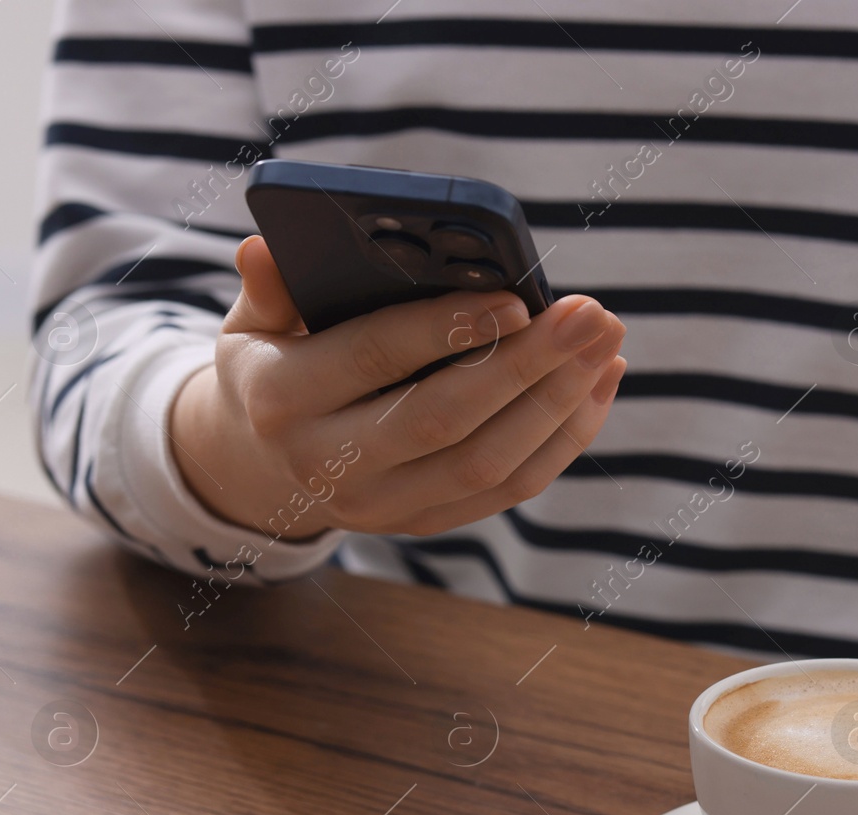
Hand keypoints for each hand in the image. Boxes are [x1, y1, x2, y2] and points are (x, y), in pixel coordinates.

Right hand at [171, 235, 625, 538]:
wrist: (262, 466)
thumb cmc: (273, 368)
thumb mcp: (251, 326)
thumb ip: (270, 288)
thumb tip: (265, 249)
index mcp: (281, 401)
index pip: (375, 359)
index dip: (448, 330)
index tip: (517, 299)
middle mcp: (329, 465)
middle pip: (445, 420)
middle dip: (527, 365)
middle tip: (590, 316)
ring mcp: (381, 506)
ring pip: (489, 464)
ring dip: (559, 403)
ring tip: (605, 344)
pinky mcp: (425, 523)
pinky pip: (511, 489)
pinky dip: (564, 437)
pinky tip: (598, 383)